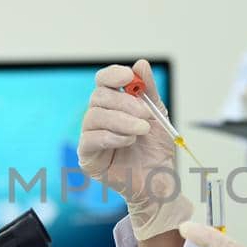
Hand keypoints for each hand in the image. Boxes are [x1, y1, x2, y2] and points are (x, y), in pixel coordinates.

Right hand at [78, 59, 193, 239]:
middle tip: (145, 115)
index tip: (128, 76)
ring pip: (94, 117)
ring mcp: (90, 137)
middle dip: (124, 103)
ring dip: (122, 121)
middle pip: (98, 97)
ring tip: (141, 132)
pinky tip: (128, 142)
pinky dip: (111, 137)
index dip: (112, 75)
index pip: (103, 81)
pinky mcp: (87, 157)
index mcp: (113, 105)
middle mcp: (99, 118)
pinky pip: (90, 139)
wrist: (159, 181)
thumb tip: (141, 64)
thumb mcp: (157, 115)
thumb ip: (148, 91)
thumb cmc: (156, 150)